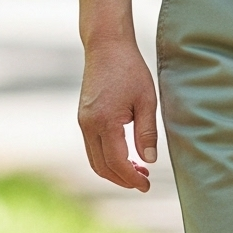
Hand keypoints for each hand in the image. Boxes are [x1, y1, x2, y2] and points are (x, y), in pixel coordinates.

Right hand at [78, 33, 158, 192]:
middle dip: (122, 179)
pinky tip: (124, 155)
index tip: (146, 185)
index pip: (117, 162)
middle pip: (102, 167)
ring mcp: (83, 122)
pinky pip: (92, 147)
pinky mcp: (83, 118)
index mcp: (105, 122)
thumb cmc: (130, 69)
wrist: (106, 46)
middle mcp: (89, 126)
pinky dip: (106, 158)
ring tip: (137, 170)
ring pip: (94, 160)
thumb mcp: (146, 100)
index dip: (132, 178)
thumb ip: (147, 132)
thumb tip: (149, 160)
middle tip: (144, 182)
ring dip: (113, 170)